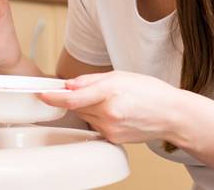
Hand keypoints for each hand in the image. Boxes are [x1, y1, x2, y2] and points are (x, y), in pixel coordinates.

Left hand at [38, 71, 181, 143]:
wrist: (172, 115)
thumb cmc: (150, 92)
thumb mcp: (119, 75)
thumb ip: (89, 80)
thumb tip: (68, 84)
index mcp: (109, 93)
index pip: (72, 98)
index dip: (53, 97)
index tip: (42, 94)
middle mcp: (108, 113)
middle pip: (77, 106)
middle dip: (76, 98)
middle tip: (90, 91)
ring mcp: (110, 128)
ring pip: (85, 116)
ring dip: (89, 108)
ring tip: (110, 101)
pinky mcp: (113, 138)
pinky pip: (95, 125)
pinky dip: (98, 117)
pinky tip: (115, 112)